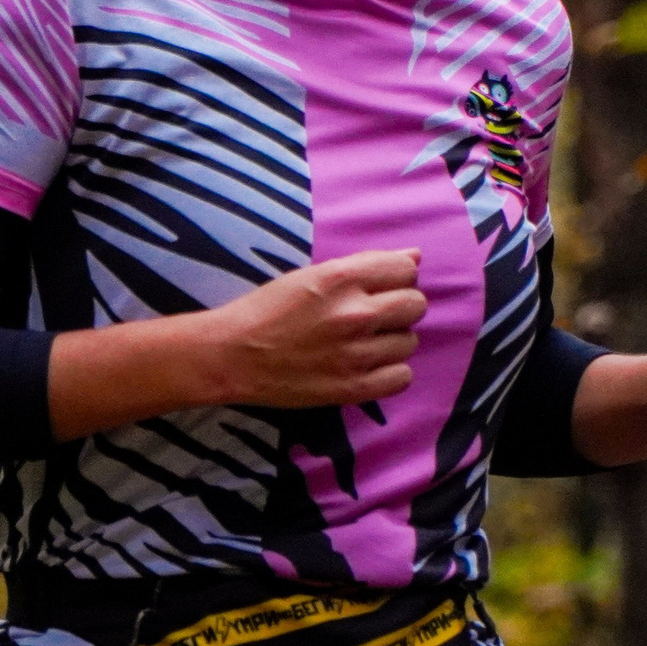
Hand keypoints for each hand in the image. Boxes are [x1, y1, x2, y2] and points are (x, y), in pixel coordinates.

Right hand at [196, 249, 426, 407]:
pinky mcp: (352, 388)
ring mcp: (356, 354)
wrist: (231, 356)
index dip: (396, 277)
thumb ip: (365, 264)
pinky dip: (390, 372)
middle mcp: (354, 314)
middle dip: (399, 307)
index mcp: (340, 278)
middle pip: (415, 305)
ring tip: (363, 343)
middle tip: (373, 316)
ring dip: (392, 341)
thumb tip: (415, 257)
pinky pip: (402, 377)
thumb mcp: (311, 275)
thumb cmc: (267, 310)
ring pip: (410, 341)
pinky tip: (368, 366)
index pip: (405, 269)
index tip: (380, 287)